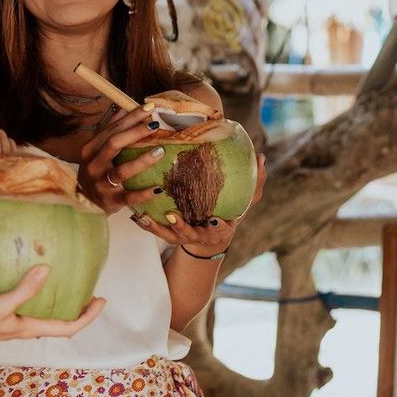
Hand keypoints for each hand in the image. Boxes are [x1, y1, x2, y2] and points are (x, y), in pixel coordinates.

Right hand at [0, 266, 105, 359]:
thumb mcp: (1, 306)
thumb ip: (24, 289)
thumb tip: (48, 269)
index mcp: (29, 328)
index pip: (68, 327)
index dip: (88, 317)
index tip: (101, 300)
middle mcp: (23, 324)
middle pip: (58, 319)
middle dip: (75, 306)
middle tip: (87, 287)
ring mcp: (10, 316)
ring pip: (39, 307)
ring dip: (53, 296)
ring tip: (62, 275)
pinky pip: (19, 294)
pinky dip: (27, 283)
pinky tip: (23, 266)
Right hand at [78, 107, 168, 213]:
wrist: (85, 203)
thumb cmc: (95, 172)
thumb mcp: (96, 151)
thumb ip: (109, 131)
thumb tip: (122, 108)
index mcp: (90, 150)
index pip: (111, 129)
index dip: (130, 118)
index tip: (149, 108)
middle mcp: (93, 165)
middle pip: (113, 144)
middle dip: (135, 132)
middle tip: (155, 124)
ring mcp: (101, 184)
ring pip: (122, 171)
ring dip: (142, 161)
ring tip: (160, 151)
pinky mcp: (111, 201)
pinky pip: (129, 197)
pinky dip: (144, 193)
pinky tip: (158, 188)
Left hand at [129, 153, 267, 250]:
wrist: (211, 236)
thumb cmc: (228, 212)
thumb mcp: (244, 200)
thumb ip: (254, 182)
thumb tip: (262, 157)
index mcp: (219, 229)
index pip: (219, 229)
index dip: (216, 226)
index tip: (214, 219)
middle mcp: (200, 236)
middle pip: (189, 235)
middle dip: (180, 228)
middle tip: (170, 215)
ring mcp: (183, 238)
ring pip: (168, 236)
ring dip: (155, 228)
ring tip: (142, 216)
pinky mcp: (170, 235)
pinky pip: (156, 231)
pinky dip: (146, 224)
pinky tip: (134, 214)